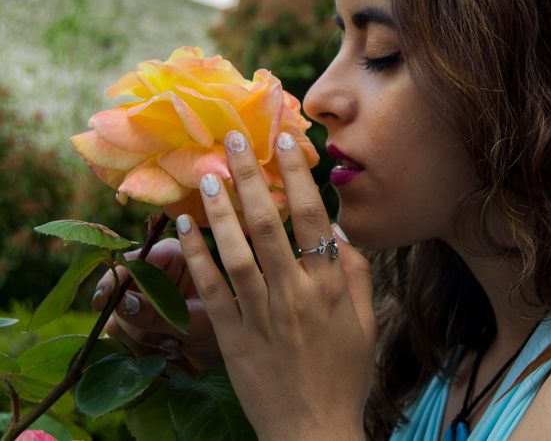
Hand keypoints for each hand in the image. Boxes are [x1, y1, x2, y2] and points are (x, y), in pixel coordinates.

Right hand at [91, 238, 222, 373]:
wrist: (232, 353)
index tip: (104, 300)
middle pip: (118, 291)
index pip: (132, 261)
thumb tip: (123, 301)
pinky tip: (169, 350)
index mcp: (172, 255)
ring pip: (116, 315)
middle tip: (166, 338)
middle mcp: (154, 270)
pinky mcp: (137, 317)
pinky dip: (141, 347)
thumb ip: (159, 312)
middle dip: (136, 320)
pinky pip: (119, 333)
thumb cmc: (225, 328)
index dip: (114, 279)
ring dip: (141, 338)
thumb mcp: (194, 321)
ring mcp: (143, 295)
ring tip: (174, 345)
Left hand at [175, 130, 374, 440]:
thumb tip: (338, 231)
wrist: (313, 432)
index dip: (299, 174)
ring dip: (220, 209)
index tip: (286, 140)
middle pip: (269, 224)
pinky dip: (196, 256)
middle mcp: (293, 295)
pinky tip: (185, 226)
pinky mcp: (230, 337)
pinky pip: (210, 290)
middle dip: (251, 176)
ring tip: (207, 173)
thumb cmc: (343, 376)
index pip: (312, 218)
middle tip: (235, 139)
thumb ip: (355, 274)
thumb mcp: (364, 324)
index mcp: (328, 288)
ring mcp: (259, 315)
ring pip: (235, 251)